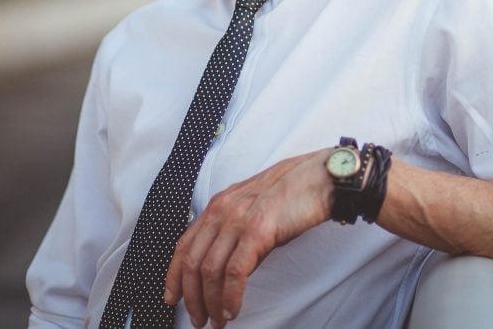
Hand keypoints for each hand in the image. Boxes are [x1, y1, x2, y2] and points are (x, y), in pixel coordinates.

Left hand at [163, 149, 332, 327]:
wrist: (320, 178)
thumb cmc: (294, 194)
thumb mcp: (255, 211)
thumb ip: (237, 236)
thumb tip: (230, 272)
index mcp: (219, 205)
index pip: (185, 245)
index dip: (174, 275)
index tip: (173, 297)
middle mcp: (222, 211)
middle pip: (193, 262)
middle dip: (192, 297)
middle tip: (199, 319)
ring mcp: (238, 220)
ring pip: (210, 270)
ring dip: (210, 302)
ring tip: (218, 320)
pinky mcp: (257, 231)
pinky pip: (235, 272)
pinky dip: (230, 296)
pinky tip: (232, 309)